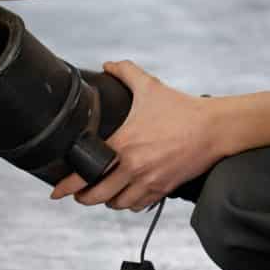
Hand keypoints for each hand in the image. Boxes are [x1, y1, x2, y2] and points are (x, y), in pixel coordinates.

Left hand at [52, 61, 223, 212]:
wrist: (214, 128)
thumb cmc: (182, 109)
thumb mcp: (150, 86)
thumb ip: (126, 72)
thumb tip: (109, 64)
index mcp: (124, 144)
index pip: (87, 171)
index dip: (67, 186)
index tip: (56, 193)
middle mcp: (134, 167)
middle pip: (97, 196)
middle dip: (83, 198)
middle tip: (77, 194)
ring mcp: (149, 181)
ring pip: (117, 204)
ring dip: (106, 202)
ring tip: (101, 195)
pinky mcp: (164, 188)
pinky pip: (139, 205)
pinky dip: (129, 204)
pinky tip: (125, 196)